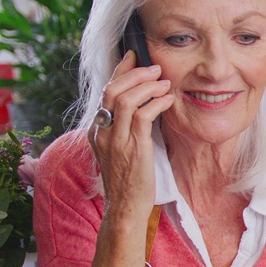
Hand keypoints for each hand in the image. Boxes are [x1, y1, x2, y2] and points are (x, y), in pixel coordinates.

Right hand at [89, 50, 173, 217]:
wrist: (125, 209)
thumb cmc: (128, 183)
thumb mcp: (120, 152)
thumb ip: (125, 130)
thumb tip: (143, 109)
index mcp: (97, 131)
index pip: (105, 92)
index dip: (120, 71)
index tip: (133, 57)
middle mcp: (102, 132)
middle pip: (112, 89)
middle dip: (135, 73)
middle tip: (154, 67)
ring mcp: (115, 140)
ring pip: (125, 99)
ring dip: (148, 86)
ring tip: (164, 82)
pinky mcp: (133, 149)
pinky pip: (143, 116)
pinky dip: (157, 103)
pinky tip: (168, 100)